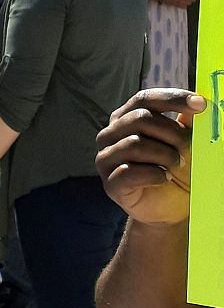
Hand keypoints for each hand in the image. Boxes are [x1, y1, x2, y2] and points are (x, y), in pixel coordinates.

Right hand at [96, 89, 201, 225]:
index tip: (201, 105)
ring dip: (164, 154)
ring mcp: (106, 159)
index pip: (145, 99)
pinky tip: (164, 178)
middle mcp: (110, 135)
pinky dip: (154, 175)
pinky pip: (129, 172)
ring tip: (177, 165)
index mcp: (126, 119)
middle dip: (171, 133)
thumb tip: (198, 104)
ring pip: (134, 144)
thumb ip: (187, 123)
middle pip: (138, 119)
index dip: (173, 99)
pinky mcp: (110, 183)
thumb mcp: (185, 143)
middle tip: (188, 147)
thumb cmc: (175, 170)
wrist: (170, 208)